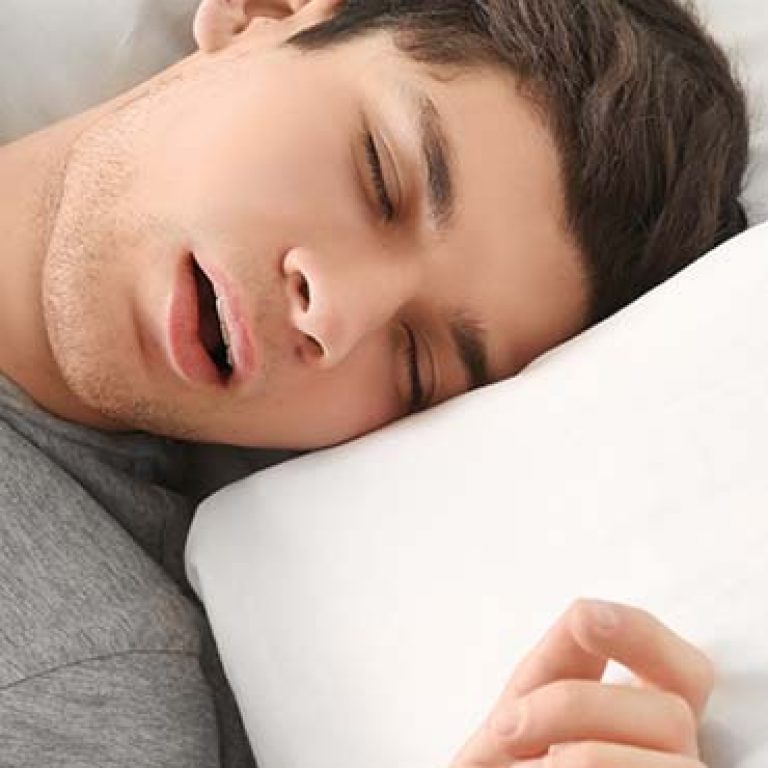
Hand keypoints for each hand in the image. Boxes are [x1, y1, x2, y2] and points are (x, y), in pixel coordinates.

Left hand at [450, 599, 713, 766]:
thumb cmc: (514, 762)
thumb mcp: (526, 708)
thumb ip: (559, 663)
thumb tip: (588, 613)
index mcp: (645, 721)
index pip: (685, 670)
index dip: (643, 636)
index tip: (585, 616)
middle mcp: (672, 760)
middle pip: (672, 714)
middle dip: (575, 707)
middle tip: (507, 727)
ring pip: (674, 765)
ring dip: (584, 758)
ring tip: (527, 767)